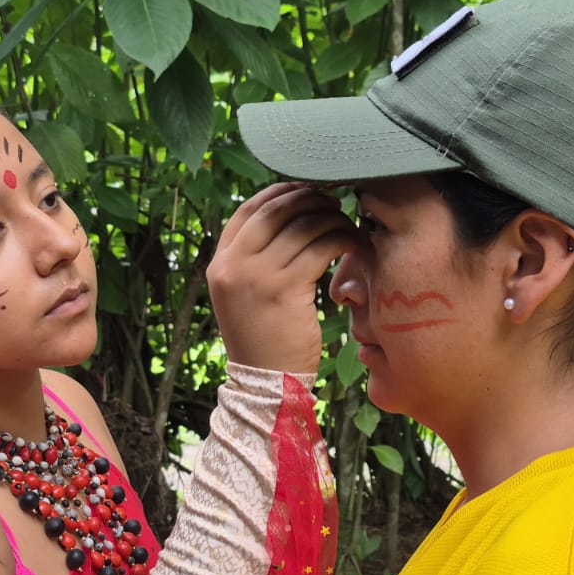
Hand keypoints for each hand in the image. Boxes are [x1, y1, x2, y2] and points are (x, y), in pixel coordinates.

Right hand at [208, 182, 356, 373]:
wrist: (266, 383)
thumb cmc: (264, 338)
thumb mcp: (245, 293)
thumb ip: (255, 258)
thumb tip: (286, 216)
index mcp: (220, 263)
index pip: (248, 209)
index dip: (281, 192)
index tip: (307, 191)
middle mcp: (232, 265)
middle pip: (276, 210)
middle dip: (311, 199)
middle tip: (335, 202)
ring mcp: (256, 277)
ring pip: (303, 226)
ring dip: (332, 218)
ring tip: (348, 225)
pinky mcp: (285, 289)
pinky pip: (321, 248)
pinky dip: (342, 238)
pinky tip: (353, 243)